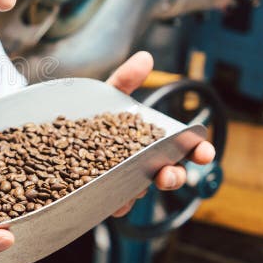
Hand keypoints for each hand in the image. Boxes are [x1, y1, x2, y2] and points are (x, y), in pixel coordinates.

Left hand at [105, 51, 215, 216]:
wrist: (58, 134)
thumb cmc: (93, 116)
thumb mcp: (107, 96)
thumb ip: (126, 79)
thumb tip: (145, 56)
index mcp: (153, 141)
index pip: (184, 148)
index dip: (198, 151)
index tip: (205, 152)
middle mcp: (143, 163)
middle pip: (167, 175)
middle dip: (173, 177)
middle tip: (168, 175)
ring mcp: (124, 182)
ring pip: (140, 193)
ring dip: (142, 192)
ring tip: (137, 190)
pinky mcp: (102, 196)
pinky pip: (111, 205)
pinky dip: (113, 204)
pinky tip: (112, 202)